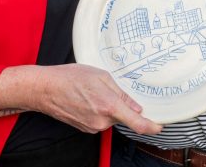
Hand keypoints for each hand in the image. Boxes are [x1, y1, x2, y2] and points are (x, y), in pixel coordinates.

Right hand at [33, 64, 162, 134]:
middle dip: (120, 105)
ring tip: (92, 92)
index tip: (159, 126)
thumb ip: (122, 94)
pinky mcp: (85, 128)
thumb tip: (135, 107)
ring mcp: (92, 126)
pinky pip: (100, 120)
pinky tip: (87, 99)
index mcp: (109, 106)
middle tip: (106, 89)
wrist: (46, 89)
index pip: (137, 123)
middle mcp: (101, 121)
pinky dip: (99, 111)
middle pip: (123, 116)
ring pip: (111, 118)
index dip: (151, 126)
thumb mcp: (102, 76)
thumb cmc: (71, 78)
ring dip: (108, 107)